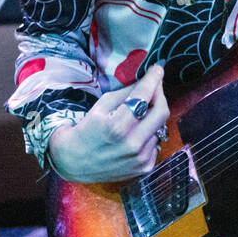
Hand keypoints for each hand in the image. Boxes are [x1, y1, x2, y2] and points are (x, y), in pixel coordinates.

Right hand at [48, 65, 169, 183]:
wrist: (75, 162)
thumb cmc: (86, 130)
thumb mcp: (101, 106)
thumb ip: (126, 93)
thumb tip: (147, 81)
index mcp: (117, 126)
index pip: (144, 96)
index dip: (153, 78)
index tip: (158, 68)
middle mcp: (132, 144)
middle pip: (162, 111)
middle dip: (160, 94)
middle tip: (155, 86)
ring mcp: (140, 158)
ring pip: (160, 127)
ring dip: (152, 116)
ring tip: (138, 115)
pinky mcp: (144, 168)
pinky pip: (156, 142)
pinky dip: (149, 134)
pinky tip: (135, 135)